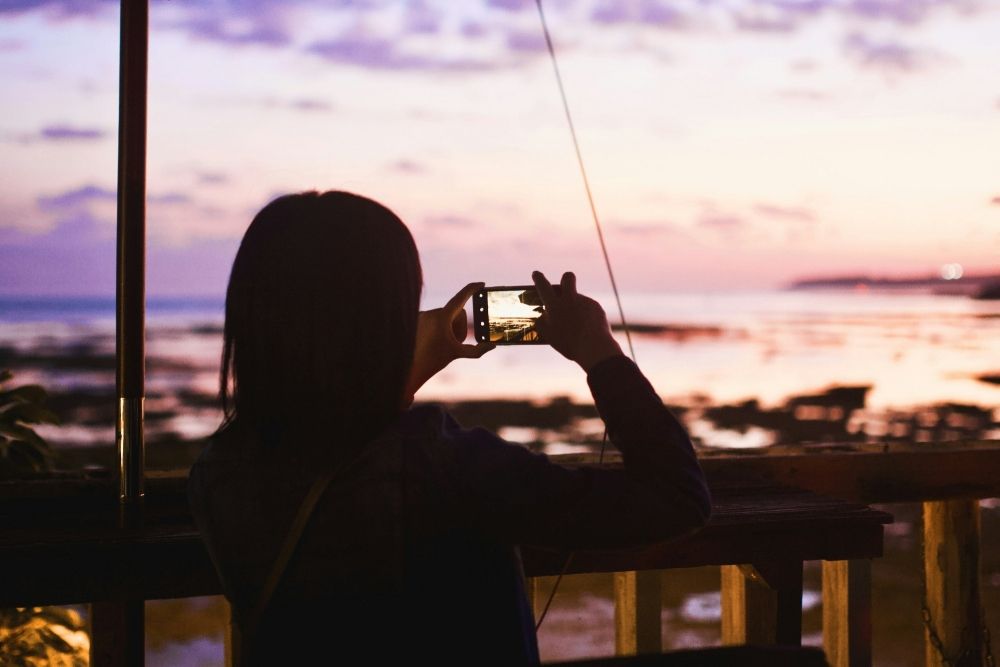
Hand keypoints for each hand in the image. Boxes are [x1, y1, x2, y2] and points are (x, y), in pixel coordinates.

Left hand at [404, 282, 494, 404]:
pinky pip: (433, 317)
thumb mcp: (458, 353)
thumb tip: (492, 345)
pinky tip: (430, 339)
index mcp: (442, 317)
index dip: (472, 289)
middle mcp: (431, 312)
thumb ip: (478, 350)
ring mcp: (422, 314)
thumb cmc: (435, 360)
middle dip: (459, 325)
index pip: (461, 297)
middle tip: (454, 341)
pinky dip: (437, 326)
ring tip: (441, 342)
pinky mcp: (416, 318)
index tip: (481, 284)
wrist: (411, 367)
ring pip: (445, 314)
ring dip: (448, 326)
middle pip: (456, 312)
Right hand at [532, 270, 622, 371]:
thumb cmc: (568, 343)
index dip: (538, 278)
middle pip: (568, 277)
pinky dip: (587, 317)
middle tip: (564, 288)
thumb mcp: (548, 334)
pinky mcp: (596, 307)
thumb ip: (543, 320)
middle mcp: (570, 299)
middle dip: (565, 279)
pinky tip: (587, 329)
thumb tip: (545, 314)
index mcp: (555, 305)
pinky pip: (589, 309)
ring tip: (577, 327)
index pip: (543, 286)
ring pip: (579, 300)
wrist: (594, 347)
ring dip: (576, 308)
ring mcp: (585, 301)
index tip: (536, 274)